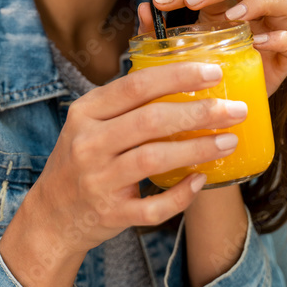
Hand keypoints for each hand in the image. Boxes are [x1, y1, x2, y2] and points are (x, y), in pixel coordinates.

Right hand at [27, 60, 248, 256]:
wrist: (51, 216)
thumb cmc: (81, 158)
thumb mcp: (90, 121)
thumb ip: (125, 99)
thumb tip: (179, 69)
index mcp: (86, 111)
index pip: (136, 85)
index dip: (178, 76)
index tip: (214, 73)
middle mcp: (89, 143)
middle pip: (150, 120)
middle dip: (198, 112)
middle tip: (235, 109)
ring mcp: (98, 180)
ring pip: (154, 159)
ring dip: (198, 148)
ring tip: (229, 140)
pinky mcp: (111, 213)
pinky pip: (153, 206)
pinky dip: (181, 194)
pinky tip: (201, 179)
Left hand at [138, 0, 286, 96]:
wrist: (219, 121)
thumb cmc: (196, 81)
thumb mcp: (173, 57)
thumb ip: (158, 34)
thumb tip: (143, 8)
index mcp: (224, 9)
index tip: (161, 2)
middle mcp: (253, 16)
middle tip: (194, 1)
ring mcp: (273, 35)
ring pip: (286, 0)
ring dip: (259, 2)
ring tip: (232, 16)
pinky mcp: (285, 64)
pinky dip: (281, 39)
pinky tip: (258, 43)